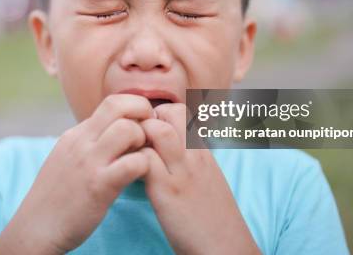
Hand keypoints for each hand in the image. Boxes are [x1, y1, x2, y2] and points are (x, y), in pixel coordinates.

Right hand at [0, 94, 153, 253]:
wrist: (36, 228)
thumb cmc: (55, 197)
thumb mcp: (66, 158)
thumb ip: (87, 143)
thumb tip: (109, 131)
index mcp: (76, 135)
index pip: (111, 102)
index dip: (135, 108)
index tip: (144, 126)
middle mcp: (81, 142)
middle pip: (120, 106)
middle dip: (144, 114)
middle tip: (152, 135)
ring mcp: (89, 163)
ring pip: (129, 130)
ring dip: (145, 141)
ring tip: (143, 158)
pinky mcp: (99, 186)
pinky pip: (133, 163)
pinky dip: (145, 166)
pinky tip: (141, 176)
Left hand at [139, 103, 260, 254]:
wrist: (224, 247)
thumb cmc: (212, 216)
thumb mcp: (208, 177)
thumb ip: (190, 157)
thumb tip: (167, 145)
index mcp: (203, 150)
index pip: (180, 111)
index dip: (158, 115)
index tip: (146, 134)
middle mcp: (194, 154)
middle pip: (168, 111)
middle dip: (146, 118)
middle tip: (136, 142)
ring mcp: (181, 171)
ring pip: (156, 129)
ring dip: (137, 136)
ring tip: (131, 156)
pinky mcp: (167, 191)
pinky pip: (144, 159)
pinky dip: (131, 160)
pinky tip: (128, 174)